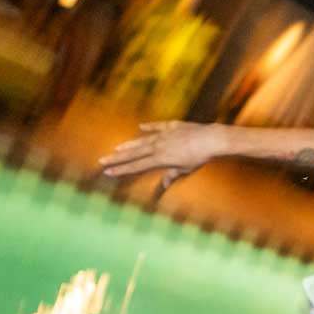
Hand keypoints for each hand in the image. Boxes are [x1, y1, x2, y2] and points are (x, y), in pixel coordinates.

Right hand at [98, 121, 223, 194]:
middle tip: (102, 160)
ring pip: (143, 140)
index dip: (122, 169)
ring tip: (117, 148)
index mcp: (160, 159)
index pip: (137, 166)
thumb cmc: (199, 157)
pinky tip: (141, 127)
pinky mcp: (173, 126)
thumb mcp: (184, 170)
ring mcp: (164, 135)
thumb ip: (171, 176)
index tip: (108, 171)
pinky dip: (149, 127)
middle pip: (134, 153)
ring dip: (129, 144)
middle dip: (117, 158)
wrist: (211, 138)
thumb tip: (162, 187)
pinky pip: (158, 126)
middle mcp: (158, 146)